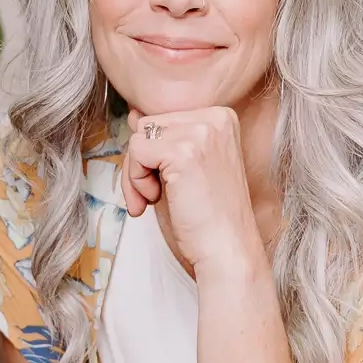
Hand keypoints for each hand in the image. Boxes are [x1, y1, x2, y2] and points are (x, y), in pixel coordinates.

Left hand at [124, 107, 262, 275]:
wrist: (227, 249)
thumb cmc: (206, 216)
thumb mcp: (185, 167)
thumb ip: (164, 137)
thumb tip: (135, 113)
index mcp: (221, 118)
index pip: (163, 118)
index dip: (153, 155)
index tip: (162, 184)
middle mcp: (215, 118)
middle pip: (148, 125)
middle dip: (141, 163)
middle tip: (154, 195)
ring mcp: (202, 132)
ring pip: (139, 136)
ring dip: (136, 174)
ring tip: (155, 198)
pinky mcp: (184, 151)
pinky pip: (136, 150)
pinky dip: (135, 180)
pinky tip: (155, 199)